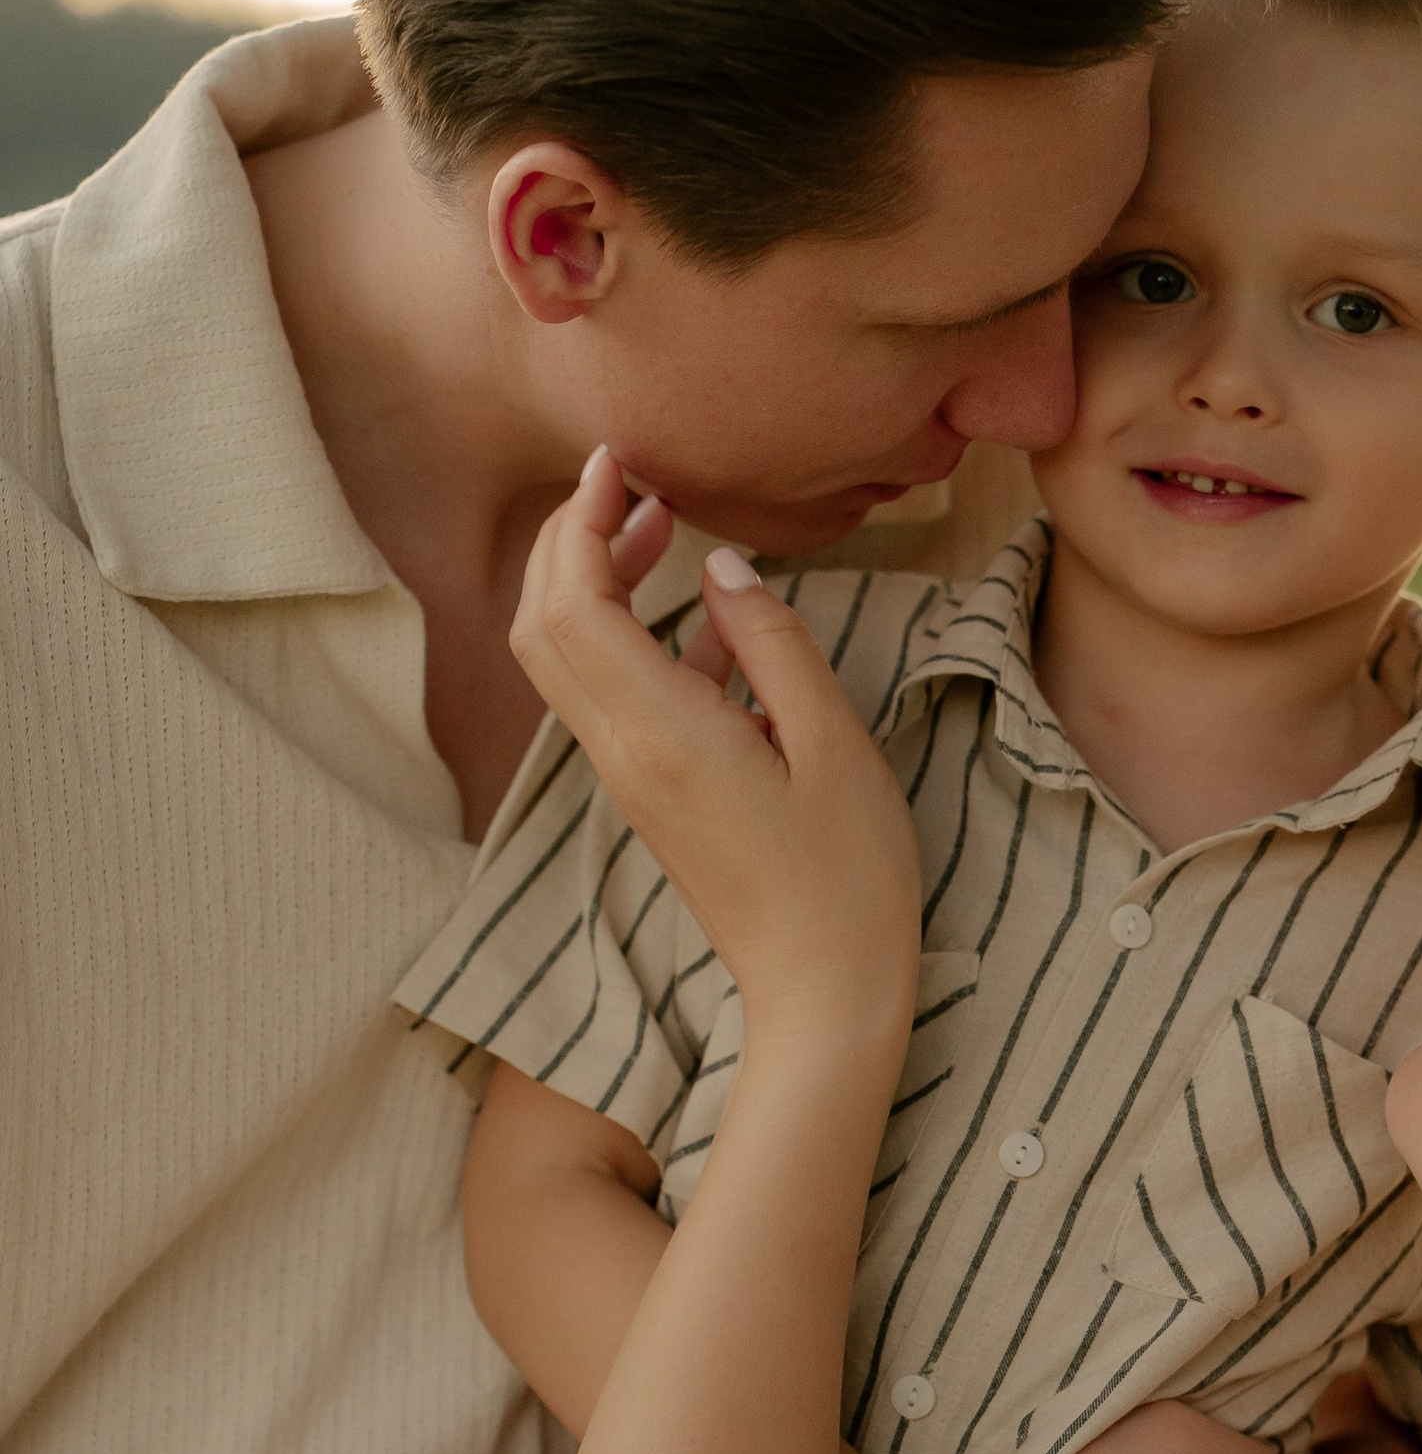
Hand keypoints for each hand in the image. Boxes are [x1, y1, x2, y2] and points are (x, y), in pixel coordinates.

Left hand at [509, 449, 920, 1039]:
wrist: (823, 991)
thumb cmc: (848, 876)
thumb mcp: (835, 744)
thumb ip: (772, 643)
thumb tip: (721, 565)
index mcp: (663, 732)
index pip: (574, 602)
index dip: (581, 520)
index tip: (619, 462)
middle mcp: (623, 753)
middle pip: (541, 624)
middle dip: (568, 540)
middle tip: (630, 484)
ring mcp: (628, 779)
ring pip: (563, 660)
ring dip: (589, 584)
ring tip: (658, 530)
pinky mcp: (648, 796)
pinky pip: (608, 697)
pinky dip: (628, 639)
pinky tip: (707, 625)